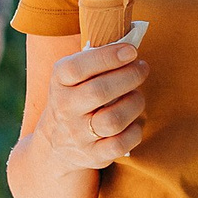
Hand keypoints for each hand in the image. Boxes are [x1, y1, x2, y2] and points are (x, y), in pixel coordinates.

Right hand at [35, 39, 148, 171]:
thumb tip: (131, 41)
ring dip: (134, 104)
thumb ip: (95, 60)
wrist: (55, 145)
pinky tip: (134, 122)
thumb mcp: (72, 78)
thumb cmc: (75, 99)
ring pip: (112, 120)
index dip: (107, 57)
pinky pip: (120, 144)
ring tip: (138, 95)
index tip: (131, 50)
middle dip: (129, 76)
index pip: (77, 68)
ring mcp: (77, 135)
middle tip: (142, 68)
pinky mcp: (93, 155)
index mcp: (58, 83)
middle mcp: (64, 109)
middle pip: (99, 92)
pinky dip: (134, 131)